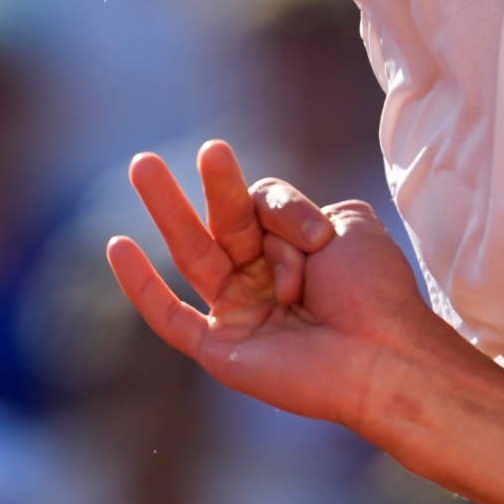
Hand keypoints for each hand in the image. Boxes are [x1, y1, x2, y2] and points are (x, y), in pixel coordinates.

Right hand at [106, 138, 459, 439]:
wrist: (387, 355)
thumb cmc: (375, 292)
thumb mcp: (341, 223)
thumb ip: (287, 205)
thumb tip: (256, 221)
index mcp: (291, 248)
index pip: (260, 205)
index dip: (283, 212)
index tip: (317, 237)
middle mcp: (260, 278)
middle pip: (221, 223)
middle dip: (209, 186)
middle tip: (193, 148)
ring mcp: (238, 314)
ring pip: (191, 255)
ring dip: (166, 210)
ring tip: (142, 165)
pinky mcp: (221, 351)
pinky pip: (171, 318)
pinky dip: (141, 286)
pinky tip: (117, 247)